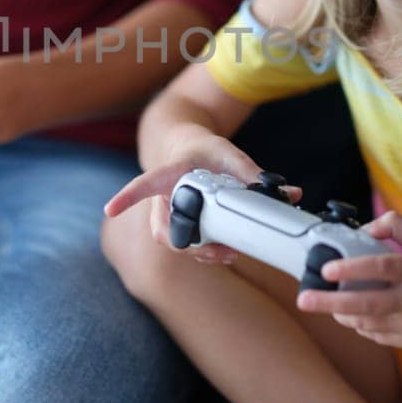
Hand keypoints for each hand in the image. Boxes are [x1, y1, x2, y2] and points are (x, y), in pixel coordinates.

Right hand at [103, 130, 298, 264]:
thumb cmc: (204, 149)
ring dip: (195, 253)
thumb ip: (255, 174)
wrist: (186, 147)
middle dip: (188, 245)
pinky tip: (222, 254)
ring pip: (169, 240)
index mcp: (171, 172)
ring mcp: (164, 211)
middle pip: (162, 227)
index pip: (145, 183)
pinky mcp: (172, 222)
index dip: (128, 197)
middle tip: (221, 252)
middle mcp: (162, 195)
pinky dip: (198, 252)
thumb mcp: (230, 153)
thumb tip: (290, 194)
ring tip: (226, 255)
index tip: (111, 209)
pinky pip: (177, 243)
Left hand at [295, 211, 401, 351]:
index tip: (326, 269)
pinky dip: (360, 324)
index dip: (352, 269)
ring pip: (366, 323)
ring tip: (325, 303)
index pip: (381, 267)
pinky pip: (375, 335)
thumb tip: (362, 228)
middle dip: (329, 303)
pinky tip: (354, 315)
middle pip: (366, 304)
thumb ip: (396, 226)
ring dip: (341, 314)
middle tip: (303, 299)